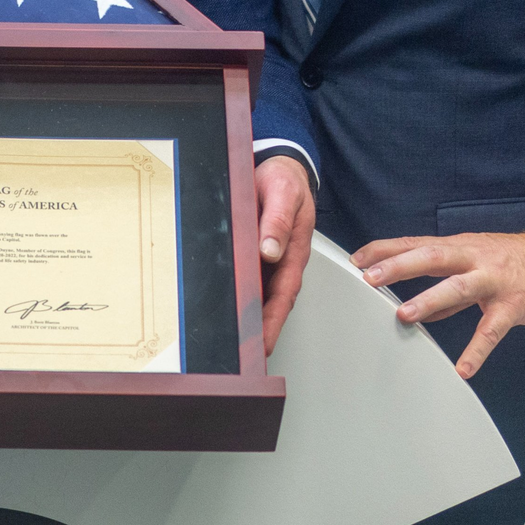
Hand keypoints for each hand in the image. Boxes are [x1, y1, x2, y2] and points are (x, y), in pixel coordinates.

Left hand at [255, 154, 315, 355]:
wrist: (282, 167)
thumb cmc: (285, 180)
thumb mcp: (283, 194)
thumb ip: (277, 221)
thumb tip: (271, 250)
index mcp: (293, 250)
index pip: (283, 294)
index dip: (272, 321)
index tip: (263, 343)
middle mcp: (284, 260)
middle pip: (273, 303)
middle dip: (262, 332)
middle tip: (247, 357)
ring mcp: (272, 259)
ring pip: (262, 295)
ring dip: (253, 319)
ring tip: (237, 344)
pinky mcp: (259, 253)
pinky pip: (252, 280)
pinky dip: (243, 297)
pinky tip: (231, 309)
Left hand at [354, 231, 524, 379]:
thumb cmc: (516, 262)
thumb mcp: (477, 265)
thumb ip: (447, 286)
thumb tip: (417, 307)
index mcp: (460, 248)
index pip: (416, 244)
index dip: (386, 249)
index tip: (357, 258)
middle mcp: (474, 259)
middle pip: (431, 257)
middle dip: (398, 266)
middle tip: (369, 278)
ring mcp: (495, 280)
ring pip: (458, 287)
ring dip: (429, 300)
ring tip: (404, 314)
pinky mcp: (515, 304)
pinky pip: (493, 329)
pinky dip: (477, 350)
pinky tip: (463, 369)